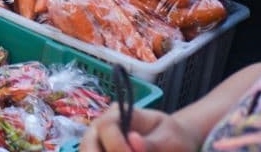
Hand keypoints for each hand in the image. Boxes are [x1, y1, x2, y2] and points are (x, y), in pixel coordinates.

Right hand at [80, 108, 199, 151]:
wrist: (171, 145)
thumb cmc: (172, 138)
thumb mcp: (170, 140)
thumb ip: (152, 143)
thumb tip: (133, 140)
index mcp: (117, 114)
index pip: (106, 127)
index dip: (117, 146)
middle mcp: (100, 128)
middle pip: (88, 145)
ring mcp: (96, 144)